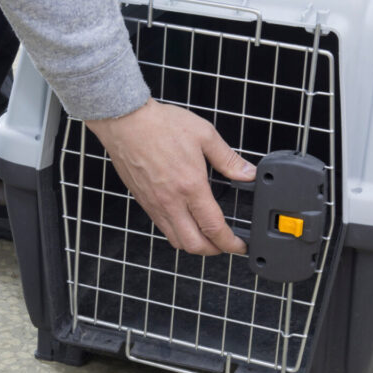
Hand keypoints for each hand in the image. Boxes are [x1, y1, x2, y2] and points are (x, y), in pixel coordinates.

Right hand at [85, 98, 254, 255]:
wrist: (125, 121)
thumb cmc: (159, 125)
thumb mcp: (204, 135)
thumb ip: (228, 159)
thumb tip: (247, 173)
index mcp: (190, 186)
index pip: (214, 228)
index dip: (230, 243)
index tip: (240, 245)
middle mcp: (171, 201)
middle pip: (193, 245)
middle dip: (213, 250)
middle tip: (225, 244)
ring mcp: (154, 204)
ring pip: (175, 240)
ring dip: (193, 244)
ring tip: (206, 235)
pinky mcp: (143, 201)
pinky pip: (162, 227)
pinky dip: (177, 232)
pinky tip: (184, 220)